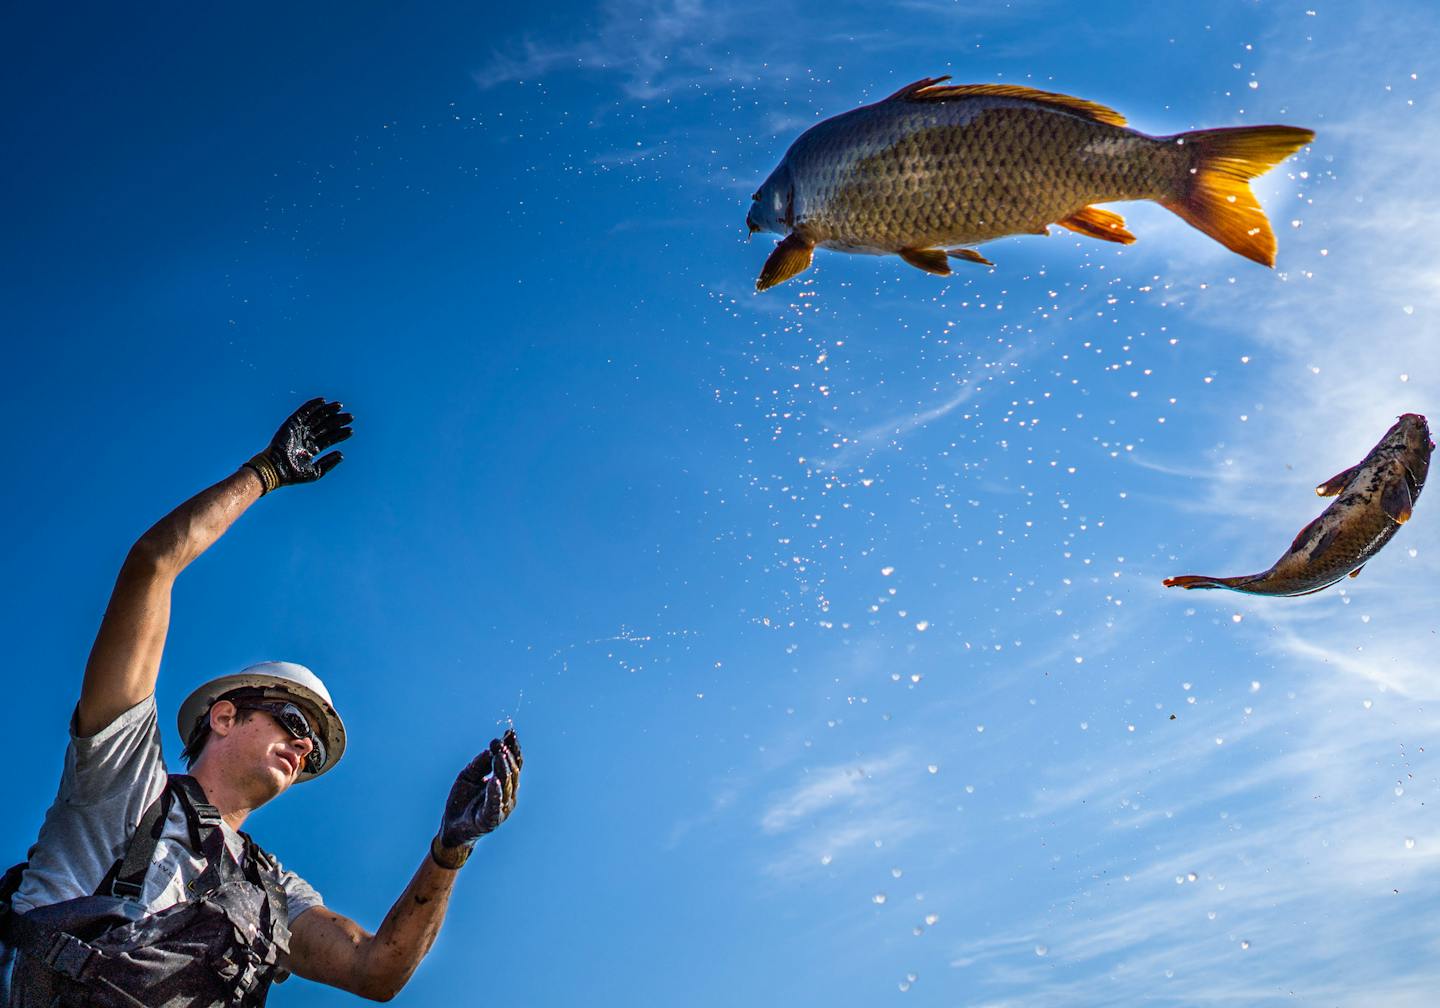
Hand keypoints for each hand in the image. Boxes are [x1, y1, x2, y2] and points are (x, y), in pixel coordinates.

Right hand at [245, 397, 353, 493]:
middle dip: (338, 421)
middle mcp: (307, 438)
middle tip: (351, 417)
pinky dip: (312, 405)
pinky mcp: (292, 424)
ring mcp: (299, 430)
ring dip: (328, 411)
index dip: (340, 434)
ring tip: (340, 406)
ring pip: (316, 417)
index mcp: (312, 449)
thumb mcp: (315, 471)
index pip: (329, 438)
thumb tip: (341, 455)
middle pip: (325, 426)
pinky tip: (323, 401)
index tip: (351, 430)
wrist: (277, 469)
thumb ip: (328, 463)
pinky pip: (303, 412)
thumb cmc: (293, 473)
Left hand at [434, 730, 521, 866]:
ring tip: (500, 754)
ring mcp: (502, 807)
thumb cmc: (462, 801)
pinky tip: (494, 781)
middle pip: (513, 771)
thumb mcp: (468, 775)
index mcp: (504, 783)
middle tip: (499, 741)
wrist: (452, 827)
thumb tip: (492, 749)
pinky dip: (496, 793)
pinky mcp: (491, 819)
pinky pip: (495, 804)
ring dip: (503, 768)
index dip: (513, 747)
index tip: (510, 731)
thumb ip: (480, 763)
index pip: (513, 762)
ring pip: (507, 785)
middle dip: (507, 755)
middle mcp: (508, 794)